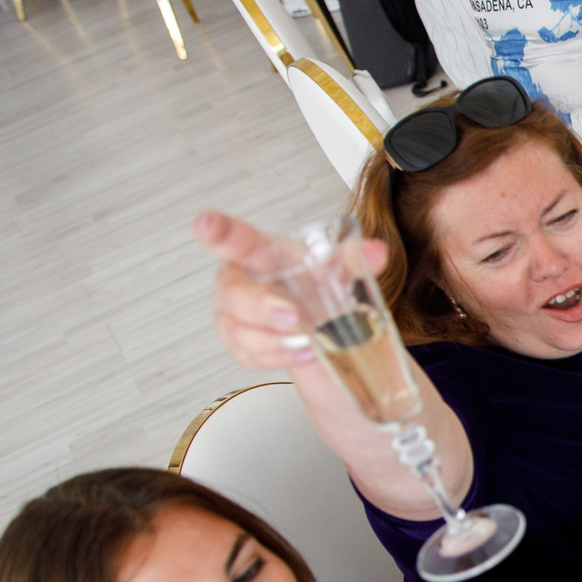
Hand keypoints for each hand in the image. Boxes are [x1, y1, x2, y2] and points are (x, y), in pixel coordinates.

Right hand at [195, 210, 388, 372]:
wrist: (316, 320)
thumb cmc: (313, 283)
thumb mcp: (337, 268)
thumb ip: (355, 258)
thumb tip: (376, 252)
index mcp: (258, 253)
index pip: (235, 239)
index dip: (218, 232)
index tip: (205, 223)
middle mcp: (238, 282)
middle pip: (235, 295)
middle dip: (262, 309)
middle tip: (295, 316)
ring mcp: (234, 315)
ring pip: (238, 332)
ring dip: (274, 341)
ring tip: (307, 343)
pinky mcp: (239, 344)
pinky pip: (249, 356)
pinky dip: (278, 358)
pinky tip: (301, 355)